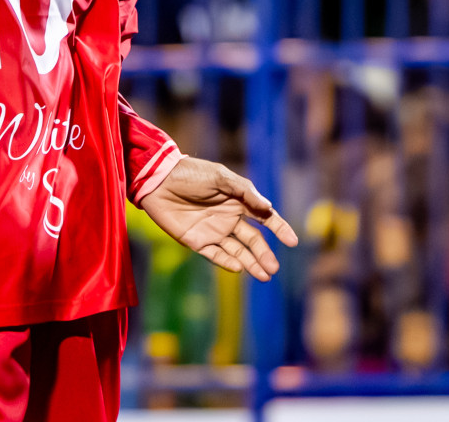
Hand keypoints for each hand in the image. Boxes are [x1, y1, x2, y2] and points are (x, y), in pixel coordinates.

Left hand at [139, 157, 298, 280]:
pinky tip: (238, 267)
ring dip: (251, 263)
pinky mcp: (195, 240)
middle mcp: (228, 219)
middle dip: (264, 255)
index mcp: (237, 202)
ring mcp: (212, 231)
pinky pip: (214, 255)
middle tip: (274, 269)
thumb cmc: (190, 173)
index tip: (292, 241)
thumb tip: (268, 209)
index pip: (264, 219)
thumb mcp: (220, 177)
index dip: (279, 229)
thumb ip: (245, 192)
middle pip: (252, 240)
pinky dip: (226, 261)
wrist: (157, 179)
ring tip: (264, 276)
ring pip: (237, 251)